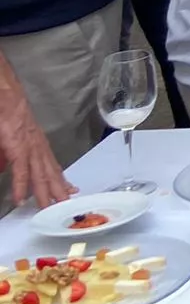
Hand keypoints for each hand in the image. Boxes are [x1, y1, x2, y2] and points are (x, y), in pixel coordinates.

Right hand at [0, 74, 70, 208]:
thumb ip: (11, 152)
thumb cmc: (7, 112)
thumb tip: (8, 166)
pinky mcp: (17, 145)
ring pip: (39, 173)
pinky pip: (20, 168)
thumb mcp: (12, 136)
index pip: (52, 165)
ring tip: (47, 208)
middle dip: (57, 191)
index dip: (60, 179)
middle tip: (65, 206)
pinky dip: (20, 184)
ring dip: (43, 192)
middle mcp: (37, 145)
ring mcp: (29, 145)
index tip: (69, 191)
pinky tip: (20, 198)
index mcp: (37, 143)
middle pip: (49, 172)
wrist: (5, 95)